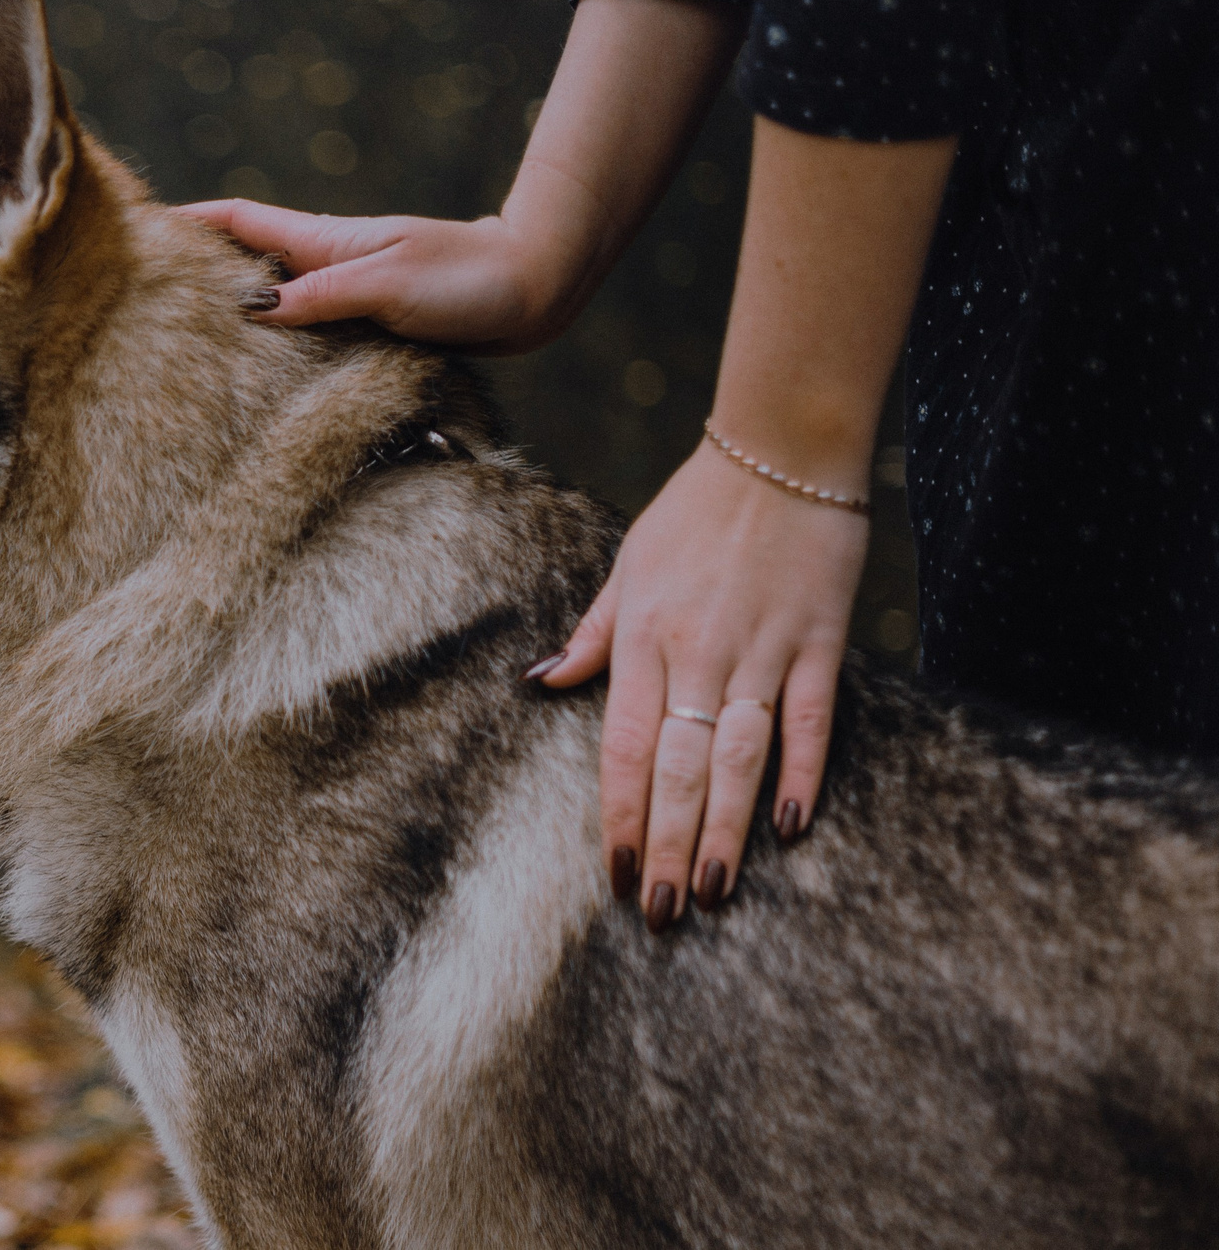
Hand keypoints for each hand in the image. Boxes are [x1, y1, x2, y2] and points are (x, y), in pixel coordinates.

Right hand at [177, 200, 587, 353]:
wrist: (534, 290)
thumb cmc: (467, 279)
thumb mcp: (387, 283)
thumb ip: (321, 296)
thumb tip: (251, 311)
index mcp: (325, 243)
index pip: (240, 222)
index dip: (187, 219)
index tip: (137, 224)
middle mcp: (328, 266)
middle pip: (246, 261)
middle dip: (194, 268)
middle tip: (142, 295)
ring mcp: (347, 294)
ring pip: (274, 299)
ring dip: (232, 310)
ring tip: (182, 337)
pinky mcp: (370, 323)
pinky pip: (306, 330)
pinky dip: (275, 341)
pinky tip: (259, 367)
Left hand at [532, 440, 869, 927]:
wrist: (780, 450)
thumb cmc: (695, 510)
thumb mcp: (628, 567)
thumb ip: (592, 634)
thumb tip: (542, 682)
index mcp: (644, 637)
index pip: (623, 746)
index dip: (618, 816)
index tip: (615, 873)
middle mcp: (698, 653)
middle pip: (677, 768)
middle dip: (666, 845)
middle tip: (661, 912)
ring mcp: (762, 650)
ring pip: (738, 757)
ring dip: (725, 829)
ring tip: (713, 891)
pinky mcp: (820, 643)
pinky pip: (808, 722)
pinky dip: (801, 774)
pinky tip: (790, 828)